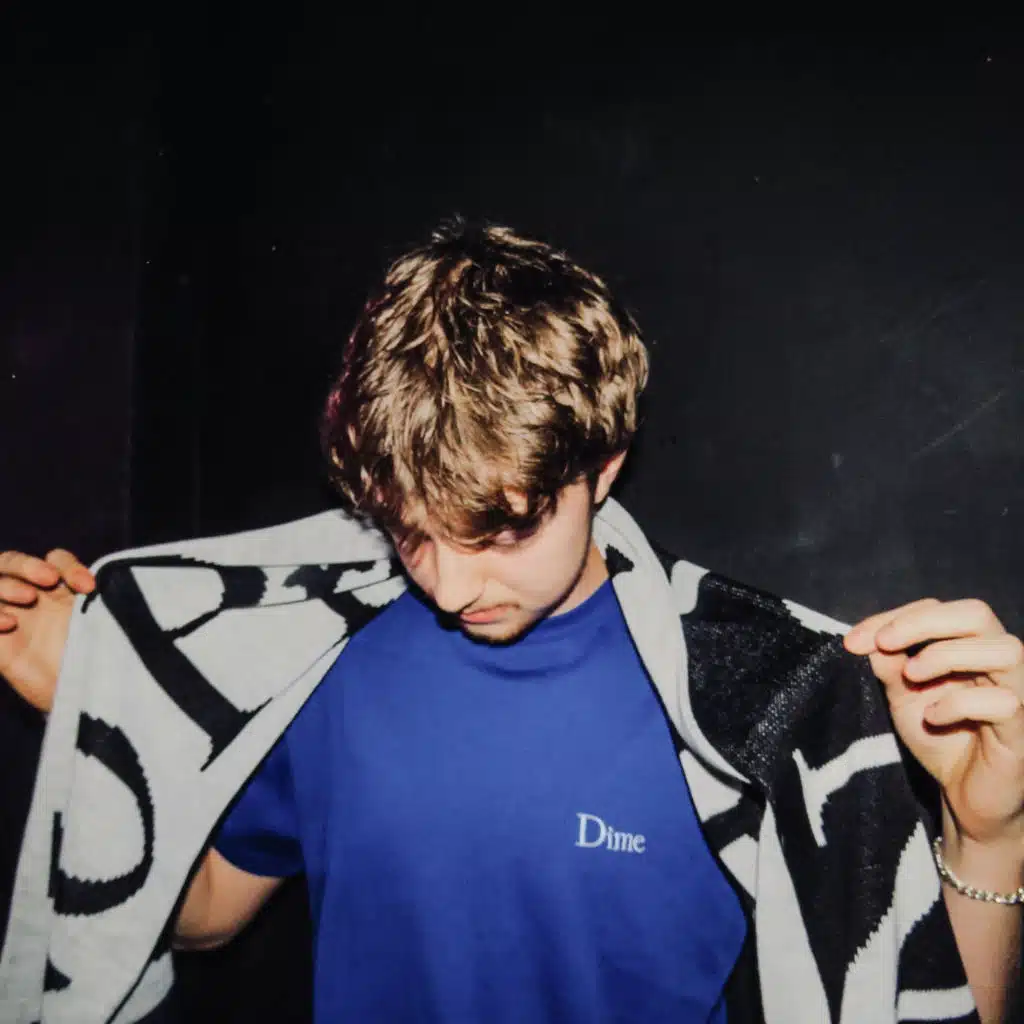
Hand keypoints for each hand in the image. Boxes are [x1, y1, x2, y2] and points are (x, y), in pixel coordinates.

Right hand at [0, 549, 94, 712]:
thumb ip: (97, 599)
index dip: (67, 565)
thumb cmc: (98, 656)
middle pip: (11, 562)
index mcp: (59, 589)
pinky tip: (9, 624)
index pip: (54, 560)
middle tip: (48, 579)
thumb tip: (96, 582)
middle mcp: (31, 598)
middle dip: (26, 564)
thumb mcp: (101, 623)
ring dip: (6, 584)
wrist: (83, 696)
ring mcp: (10, 617)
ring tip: (28, 598)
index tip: (89, 587)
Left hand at [845, 599, 1023, 850]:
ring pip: (1004, 648)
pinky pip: (1004, 701)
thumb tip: (869, 640)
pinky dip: (961, 703)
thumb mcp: (904, 698)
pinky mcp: (1023, 727)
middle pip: (976, 613)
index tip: (854, 641)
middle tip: (883, 642)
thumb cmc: (940, 739)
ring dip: (947, 655)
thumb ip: (890, 667)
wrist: (965, 797)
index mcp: (970, 646)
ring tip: (911, 676)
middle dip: (923, 621)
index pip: (938, 609)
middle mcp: (1000, 662)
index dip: (895, 617)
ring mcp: (1019, 692)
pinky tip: (934, 717)